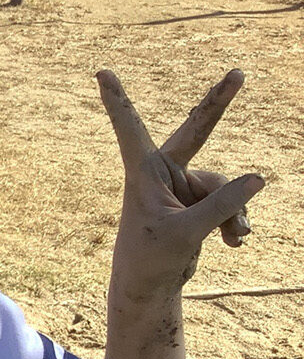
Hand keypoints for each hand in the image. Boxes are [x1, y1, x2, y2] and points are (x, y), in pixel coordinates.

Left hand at [96, 69, 264, 289]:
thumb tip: (258, 179)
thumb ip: (222, 205)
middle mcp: (162, 172)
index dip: (117, 101)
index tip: (101, 72)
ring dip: (233, 212)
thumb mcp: (187, 233)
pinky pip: (228, 202)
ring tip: (235, 237)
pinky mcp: (197, 201)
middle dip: (218, 104)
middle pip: (196, 131)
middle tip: (238, 73)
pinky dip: (234, 220)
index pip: (130, 129)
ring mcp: (182, 185)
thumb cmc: (151, 260)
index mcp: (143, 173)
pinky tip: (236, 242)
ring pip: (222, 186)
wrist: (151, 286)